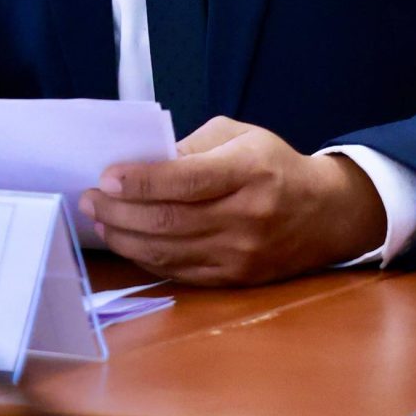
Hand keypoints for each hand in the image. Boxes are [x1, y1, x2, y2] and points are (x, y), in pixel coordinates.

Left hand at [79, 116, 386, 286]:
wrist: (326, 213)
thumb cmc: (273, 165)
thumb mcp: (239, 137)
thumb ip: (192, 148)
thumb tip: (142, 164)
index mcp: (250, 171)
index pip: (186, 180)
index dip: (141, 182)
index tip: (106, 178)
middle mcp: (248, 216)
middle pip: (171, 220)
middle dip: (120, 211)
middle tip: (89, 200)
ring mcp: (243, 253)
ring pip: (171, 251)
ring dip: (126, 238)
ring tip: (100, 222)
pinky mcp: (238, 279)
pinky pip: (182, 272)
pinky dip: (148, 259)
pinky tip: (129, 243)